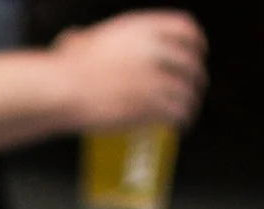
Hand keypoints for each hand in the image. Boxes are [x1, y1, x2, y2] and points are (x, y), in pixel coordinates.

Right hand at [51, 12, 206, 131]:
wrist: (64, 90)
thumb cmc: (66, 68)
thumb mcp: (82, 41)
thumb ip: (90, 38)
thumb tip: (76, 38)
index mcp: (142, 29)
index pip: (185, 28)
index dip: (197, 42)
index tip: (198, 52)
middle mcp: (153, 50)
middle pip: (190, 62)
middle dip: (196, 78)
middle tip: (194, 88)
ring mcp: (153, 78)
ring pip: (187, 90)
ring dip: (191, 103)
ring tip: (188, 112)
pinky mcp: (149, 105)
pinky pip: (177, 112)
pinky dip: (182, 120)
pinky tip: (179, 126)